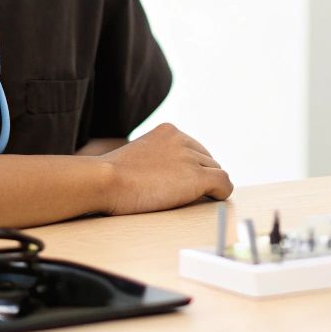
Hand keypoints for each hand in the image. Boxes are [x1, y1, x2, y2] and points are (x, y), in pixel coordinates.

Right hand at [97, 123, 232, 214]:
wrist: (106, 180)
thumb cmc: (111, 176)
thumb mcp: (137, 156)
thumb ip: (156, 158)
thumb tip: (169, 175)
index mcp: (168, 131)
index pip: (193, 148)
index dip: (191, 167)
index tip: (184, 180)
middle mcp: (183, 140)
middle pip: (206, 160)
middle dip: (200, 175)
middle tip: (186, 193)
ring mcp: (191, 158)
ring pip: (215, 171)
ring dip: (207, 186)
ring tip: (189, 199)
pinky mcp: (197, 177)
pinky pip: (224, 183)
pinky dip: (222, 192)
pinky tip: (214, 199)